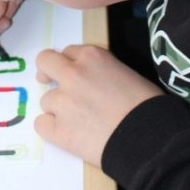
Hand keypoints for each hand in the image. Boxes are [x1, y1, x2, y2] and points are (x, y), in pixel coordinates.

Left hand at [35, 45, 163, 166]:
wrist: (148, 138)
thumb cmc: (147, 106)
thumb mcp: (126, 73)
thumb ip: (103, 72)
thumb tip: (96, 84)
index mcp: (92, 57)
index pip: (69, 51)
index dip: (71, 63)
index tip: (73, 72)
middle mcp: (73, 74)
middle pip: (44, 62)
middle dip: (47, 72)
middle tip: (49, 82)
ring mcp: (63, 102)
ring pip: (46, 100)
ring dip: (58, 108)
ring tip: (78, 122)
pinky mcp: (59, 129)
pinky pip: (41, 125)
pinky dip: (51, 129)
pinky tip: (66, 134)